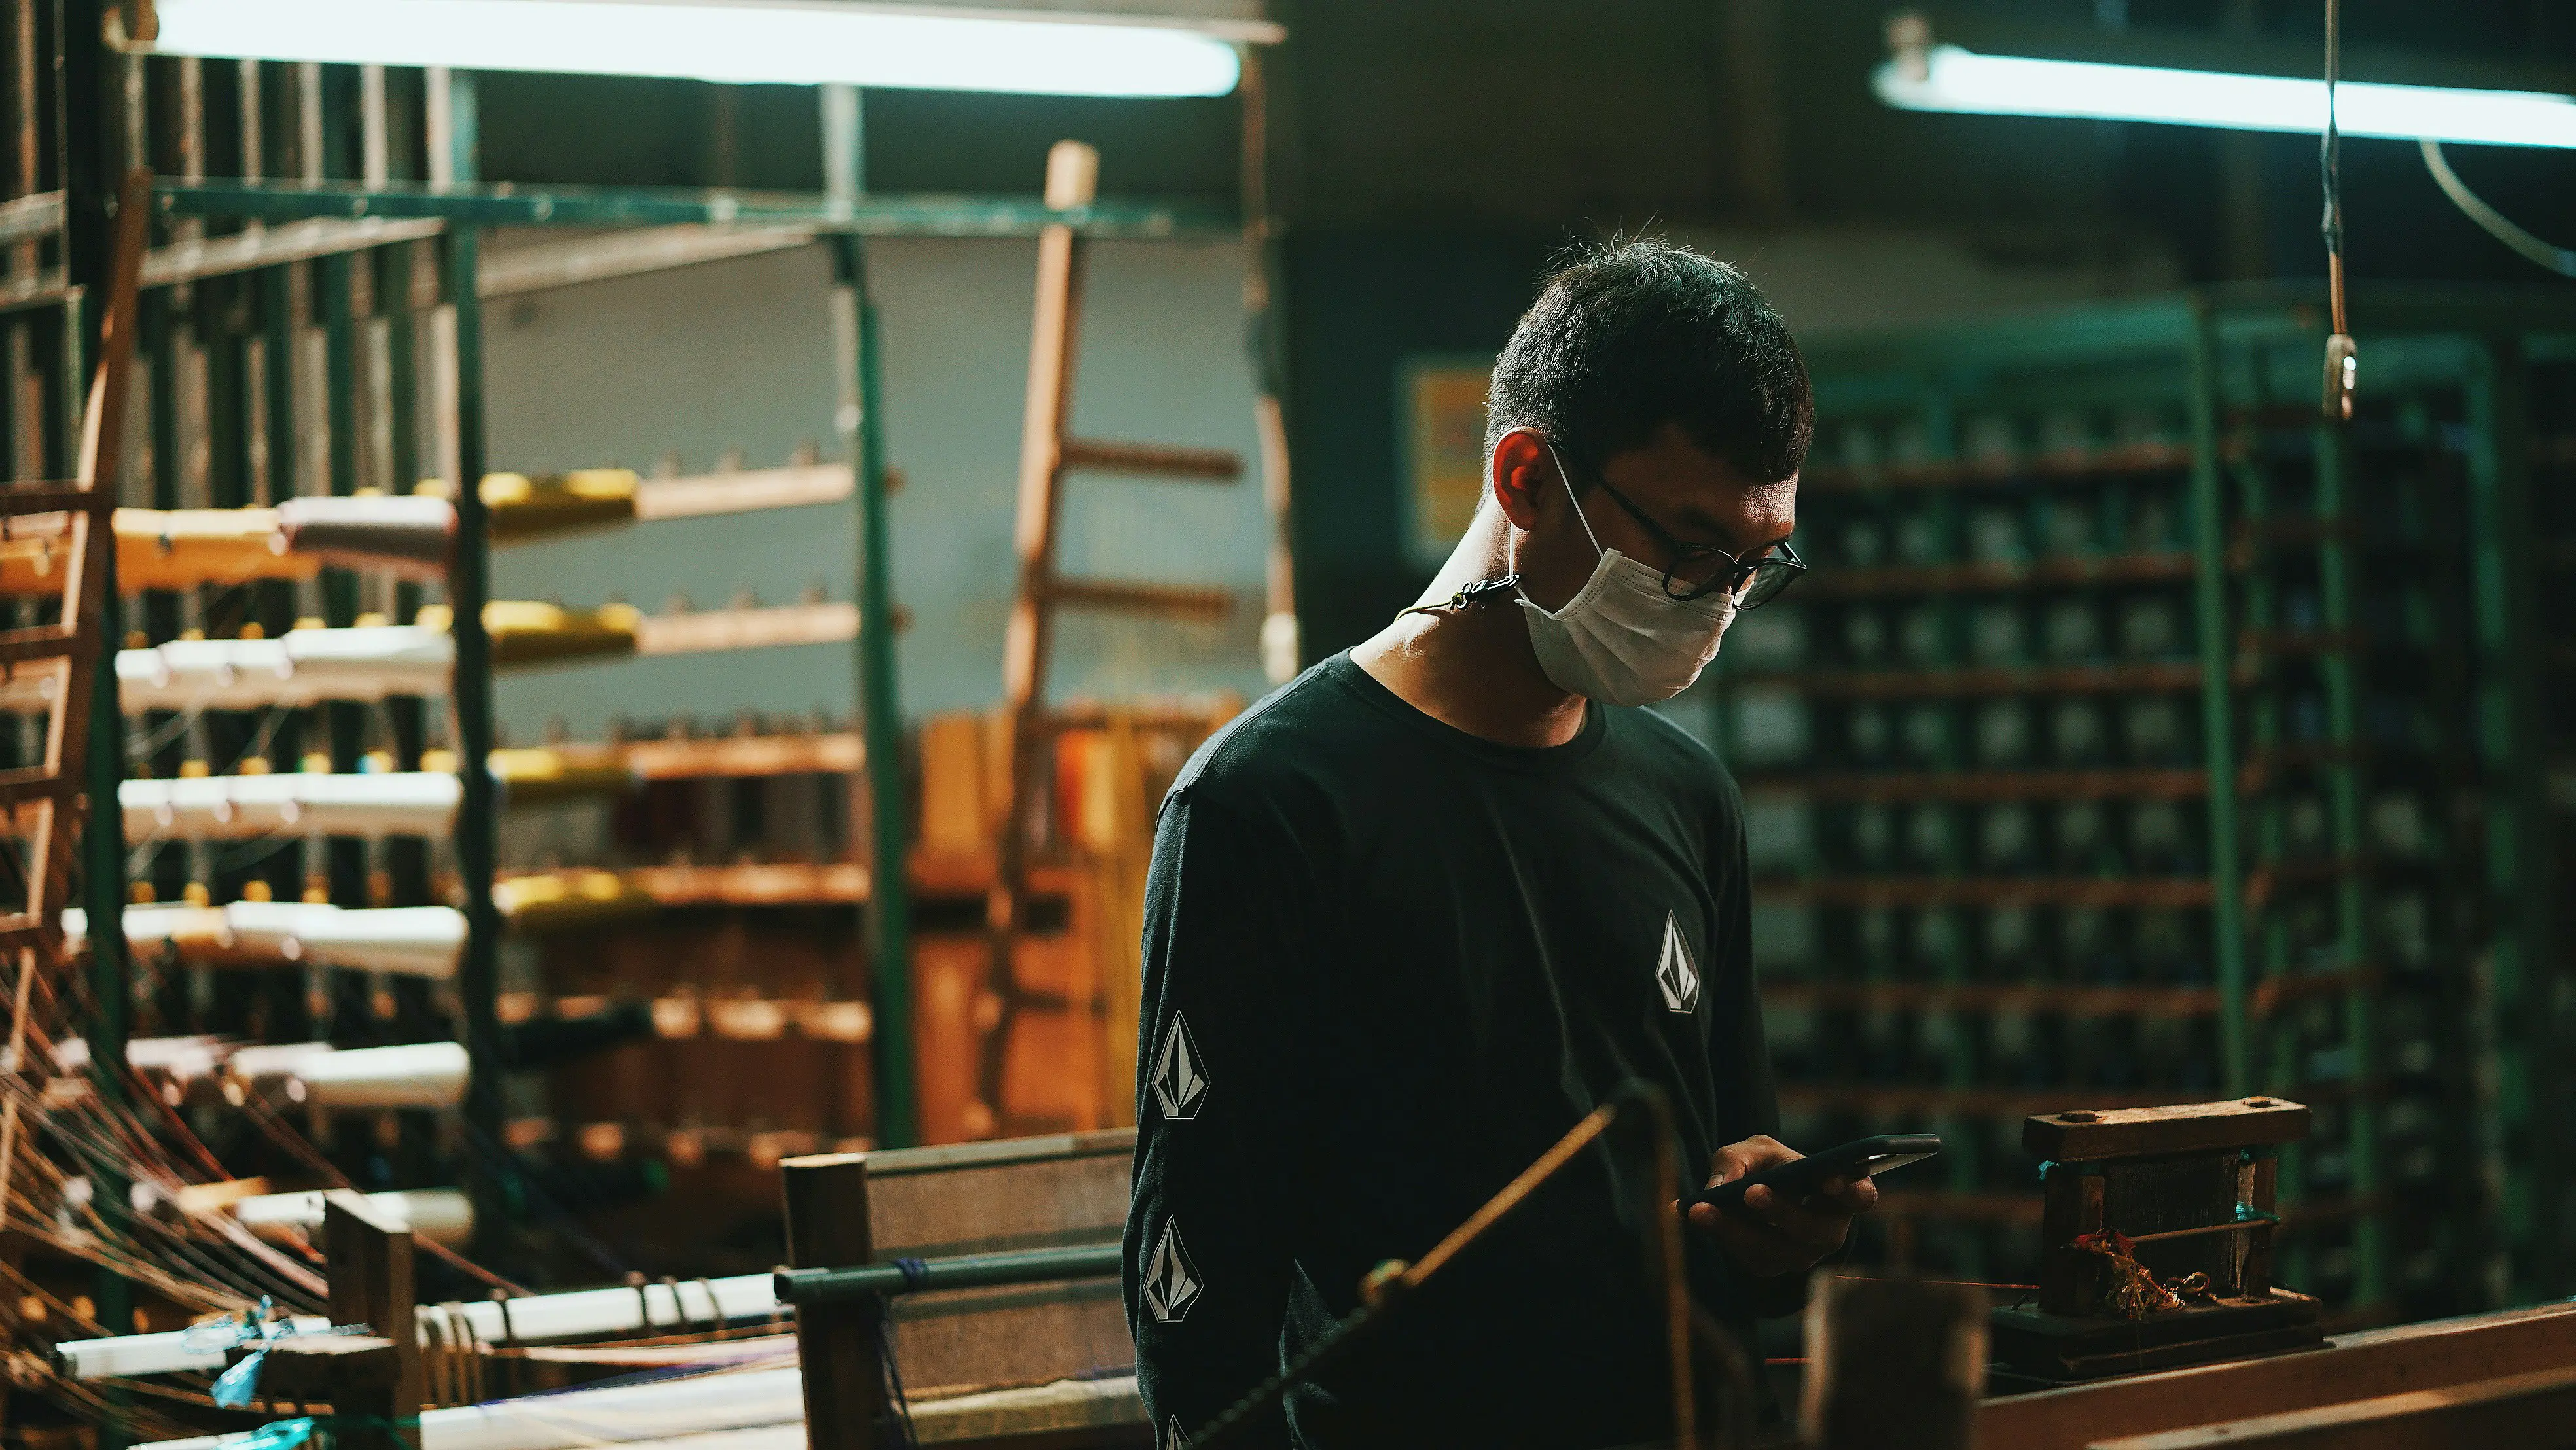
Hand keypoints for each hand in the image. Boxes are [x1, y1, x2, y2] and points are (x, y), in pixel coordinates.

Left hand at [1683, 1134, 1877, 1278]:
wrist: (1752, 1194)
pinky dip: (1718, 1234)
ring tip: (1702, 1208)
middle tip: (1752, 1192)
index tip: (1832, 1182)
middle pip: (1814, 1231)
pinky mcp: (1770, 1267)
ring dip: (1736, 1229)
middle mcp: (1827, 1232)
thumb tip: (1718, 1187)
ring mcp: (1800, 1255)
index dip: (1852, 1192)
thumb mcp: (1756, 1151)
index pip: (1861, 1197)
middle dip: (1781, 1212)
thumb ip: (1739, 1160)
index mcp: (1839, 1195)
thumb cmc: (1768, 1167)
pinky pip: (1746, 1256)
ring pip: (1774, 1250)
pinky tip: (1693, 1213)